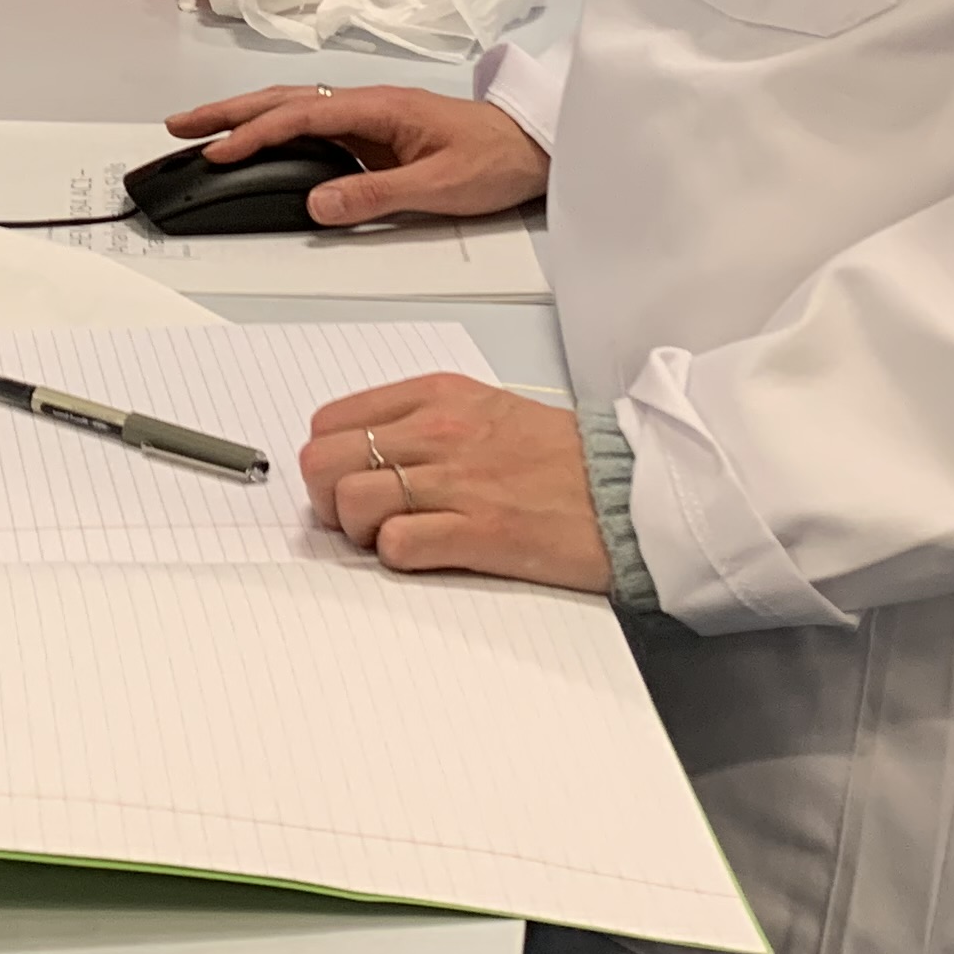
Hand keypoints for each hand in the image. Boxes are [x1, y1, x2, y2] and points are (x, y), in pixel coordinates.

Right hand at [163, 84, 545, 228]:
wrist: (534, 148)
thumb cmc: (496, 159)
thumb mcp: (440, 185)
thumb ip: (377, 195)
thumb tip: (318, 204)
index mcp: (381, 107)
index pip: (303, 115)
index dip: (257, 133)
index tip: (219, 151)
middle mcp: (369, 105)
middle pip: (286, 100)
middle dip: (229, 111)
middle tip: (179, 125)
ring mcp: (369, 118)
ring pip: (295, 109)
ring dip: (246, 117)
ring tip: (200, 131)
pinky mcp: (374, 135)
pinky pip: (312, 127)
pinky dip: (274, 130)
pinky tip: (255, 143)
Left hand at [300, 373, 609, 589]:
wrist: (630, 490)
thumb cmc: (561, 458)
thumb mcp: (484, 411)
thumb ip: (422, 422)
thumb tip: (361, 454)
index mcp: (437, 396)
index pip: (331, 421)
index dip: (329, 460)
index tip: (348, 482)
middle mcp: (439, 431)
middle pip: (324, 461)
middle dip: (328, 498)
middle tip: (360, 519)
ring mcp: (458, 481)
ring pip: (350, 500)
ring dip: (360, 531)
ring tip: (393, 538)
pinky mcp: (479, 531)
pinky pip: (397, 544)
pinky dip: (397, 557)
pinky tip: (425, 554)